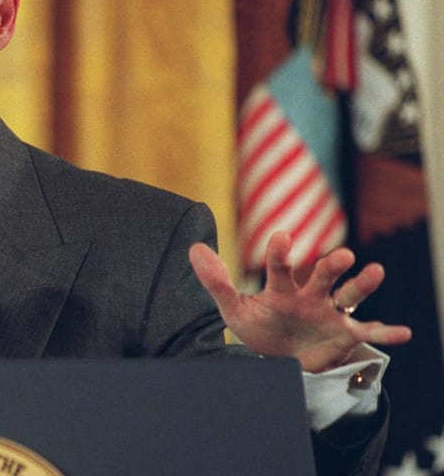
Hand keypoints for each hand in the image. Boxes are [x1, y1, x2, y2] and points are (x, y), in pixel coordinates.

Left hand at [189, 231, 411, 372]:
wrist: (281, 361)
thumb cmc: (261, 328)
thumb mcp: (235, 309)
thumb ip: (216, 282)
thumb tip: (194, 248)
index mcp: (282, 288)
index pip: (281, 267)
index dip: (281, 252)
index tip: (283, 236)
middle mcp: (309, 295)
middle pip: (322, 276)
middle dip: (331, 266)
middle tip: (340, 255)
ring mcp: (329, 314)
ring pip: (349, 295)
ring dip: (362, 284)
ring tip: (375, 271)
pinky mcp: (344, 335)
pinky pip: (367, 333)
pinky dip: (385, 333)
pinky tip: (403, 332)